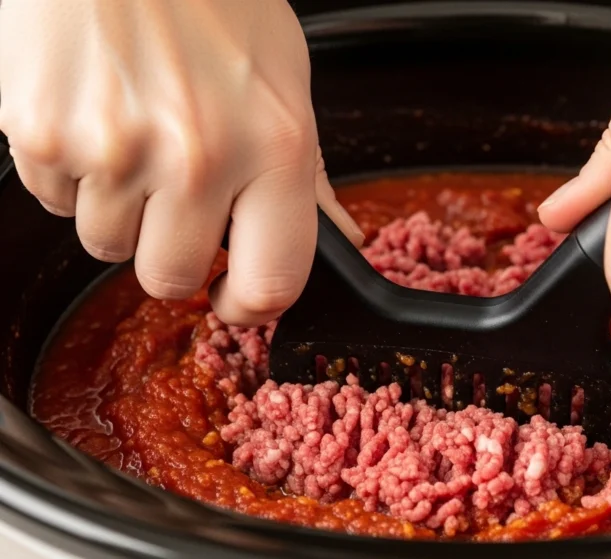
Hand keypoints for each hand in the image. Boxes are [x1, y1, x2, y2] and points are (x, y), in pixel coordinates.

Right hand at [0, 0, 363, 326]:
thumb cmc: (210, 0)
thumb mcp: (285, 80)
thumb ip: (306, 174)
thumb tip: (339, 239)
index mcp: (274, 147)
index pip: (273, 283)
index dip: (251, 305)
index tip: (236, 296)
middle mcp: (197, 158)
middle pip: (169, 279)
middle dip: (171, 251)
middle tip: (174, 195)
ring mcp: (112, 150)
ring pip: (104, 244)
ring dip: (118, 206)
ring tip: (132, 132)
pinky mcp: (39, 136)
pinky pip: (54, 201)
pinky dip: (70, 172)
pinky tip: (93, 114)